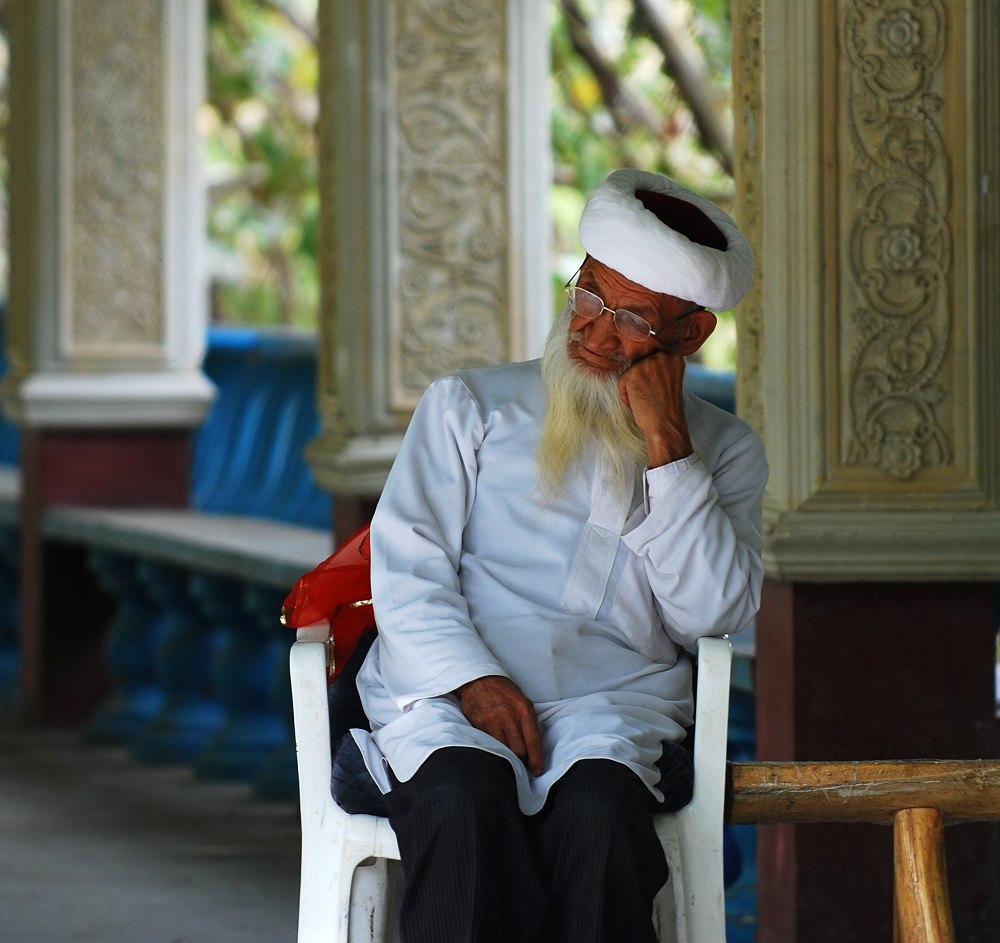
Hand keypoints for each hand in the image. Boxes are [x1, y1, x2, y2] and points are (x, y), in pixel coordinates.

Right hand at [455, 675, 543, 775]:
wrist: (479, 681)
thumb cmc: (504, 693)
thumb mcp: (522, 702)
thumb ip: (528, 722)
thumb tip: (534, 747)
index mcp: (524, 709)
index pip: (533, 741)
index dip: (536, 759)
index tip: (537, 770)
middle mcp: (509, 716)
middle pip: (519, 750)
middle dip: (522, 759)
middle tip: (522, 761)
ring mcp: (493, 721)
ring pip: (504, 750)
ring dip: (508, 755)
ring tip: (509, 754)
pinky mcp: (480, 725)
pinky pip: (490, 744)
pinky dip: (495, 748)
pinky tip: (496, 746)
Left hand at [619, 350, 692, 466]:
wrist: (665, 426)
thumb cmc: (666, 408)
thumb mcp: (670, 380)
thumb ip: (659, 367)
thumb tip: (640, 360)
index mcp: (674, 357)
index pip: (652, 358)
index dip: (651, 377)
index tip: (657, 390)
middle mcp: (662, 356)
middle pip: (639, 363)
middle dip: (641, 381)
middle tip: (652, 396)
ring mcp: (647, 364)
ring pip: (630, 372)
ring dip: (633, 388)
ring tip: (647, 400)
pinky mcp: (633, 373)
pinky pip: (622, 382)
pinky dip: (626, 396)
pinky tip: (639, 404)